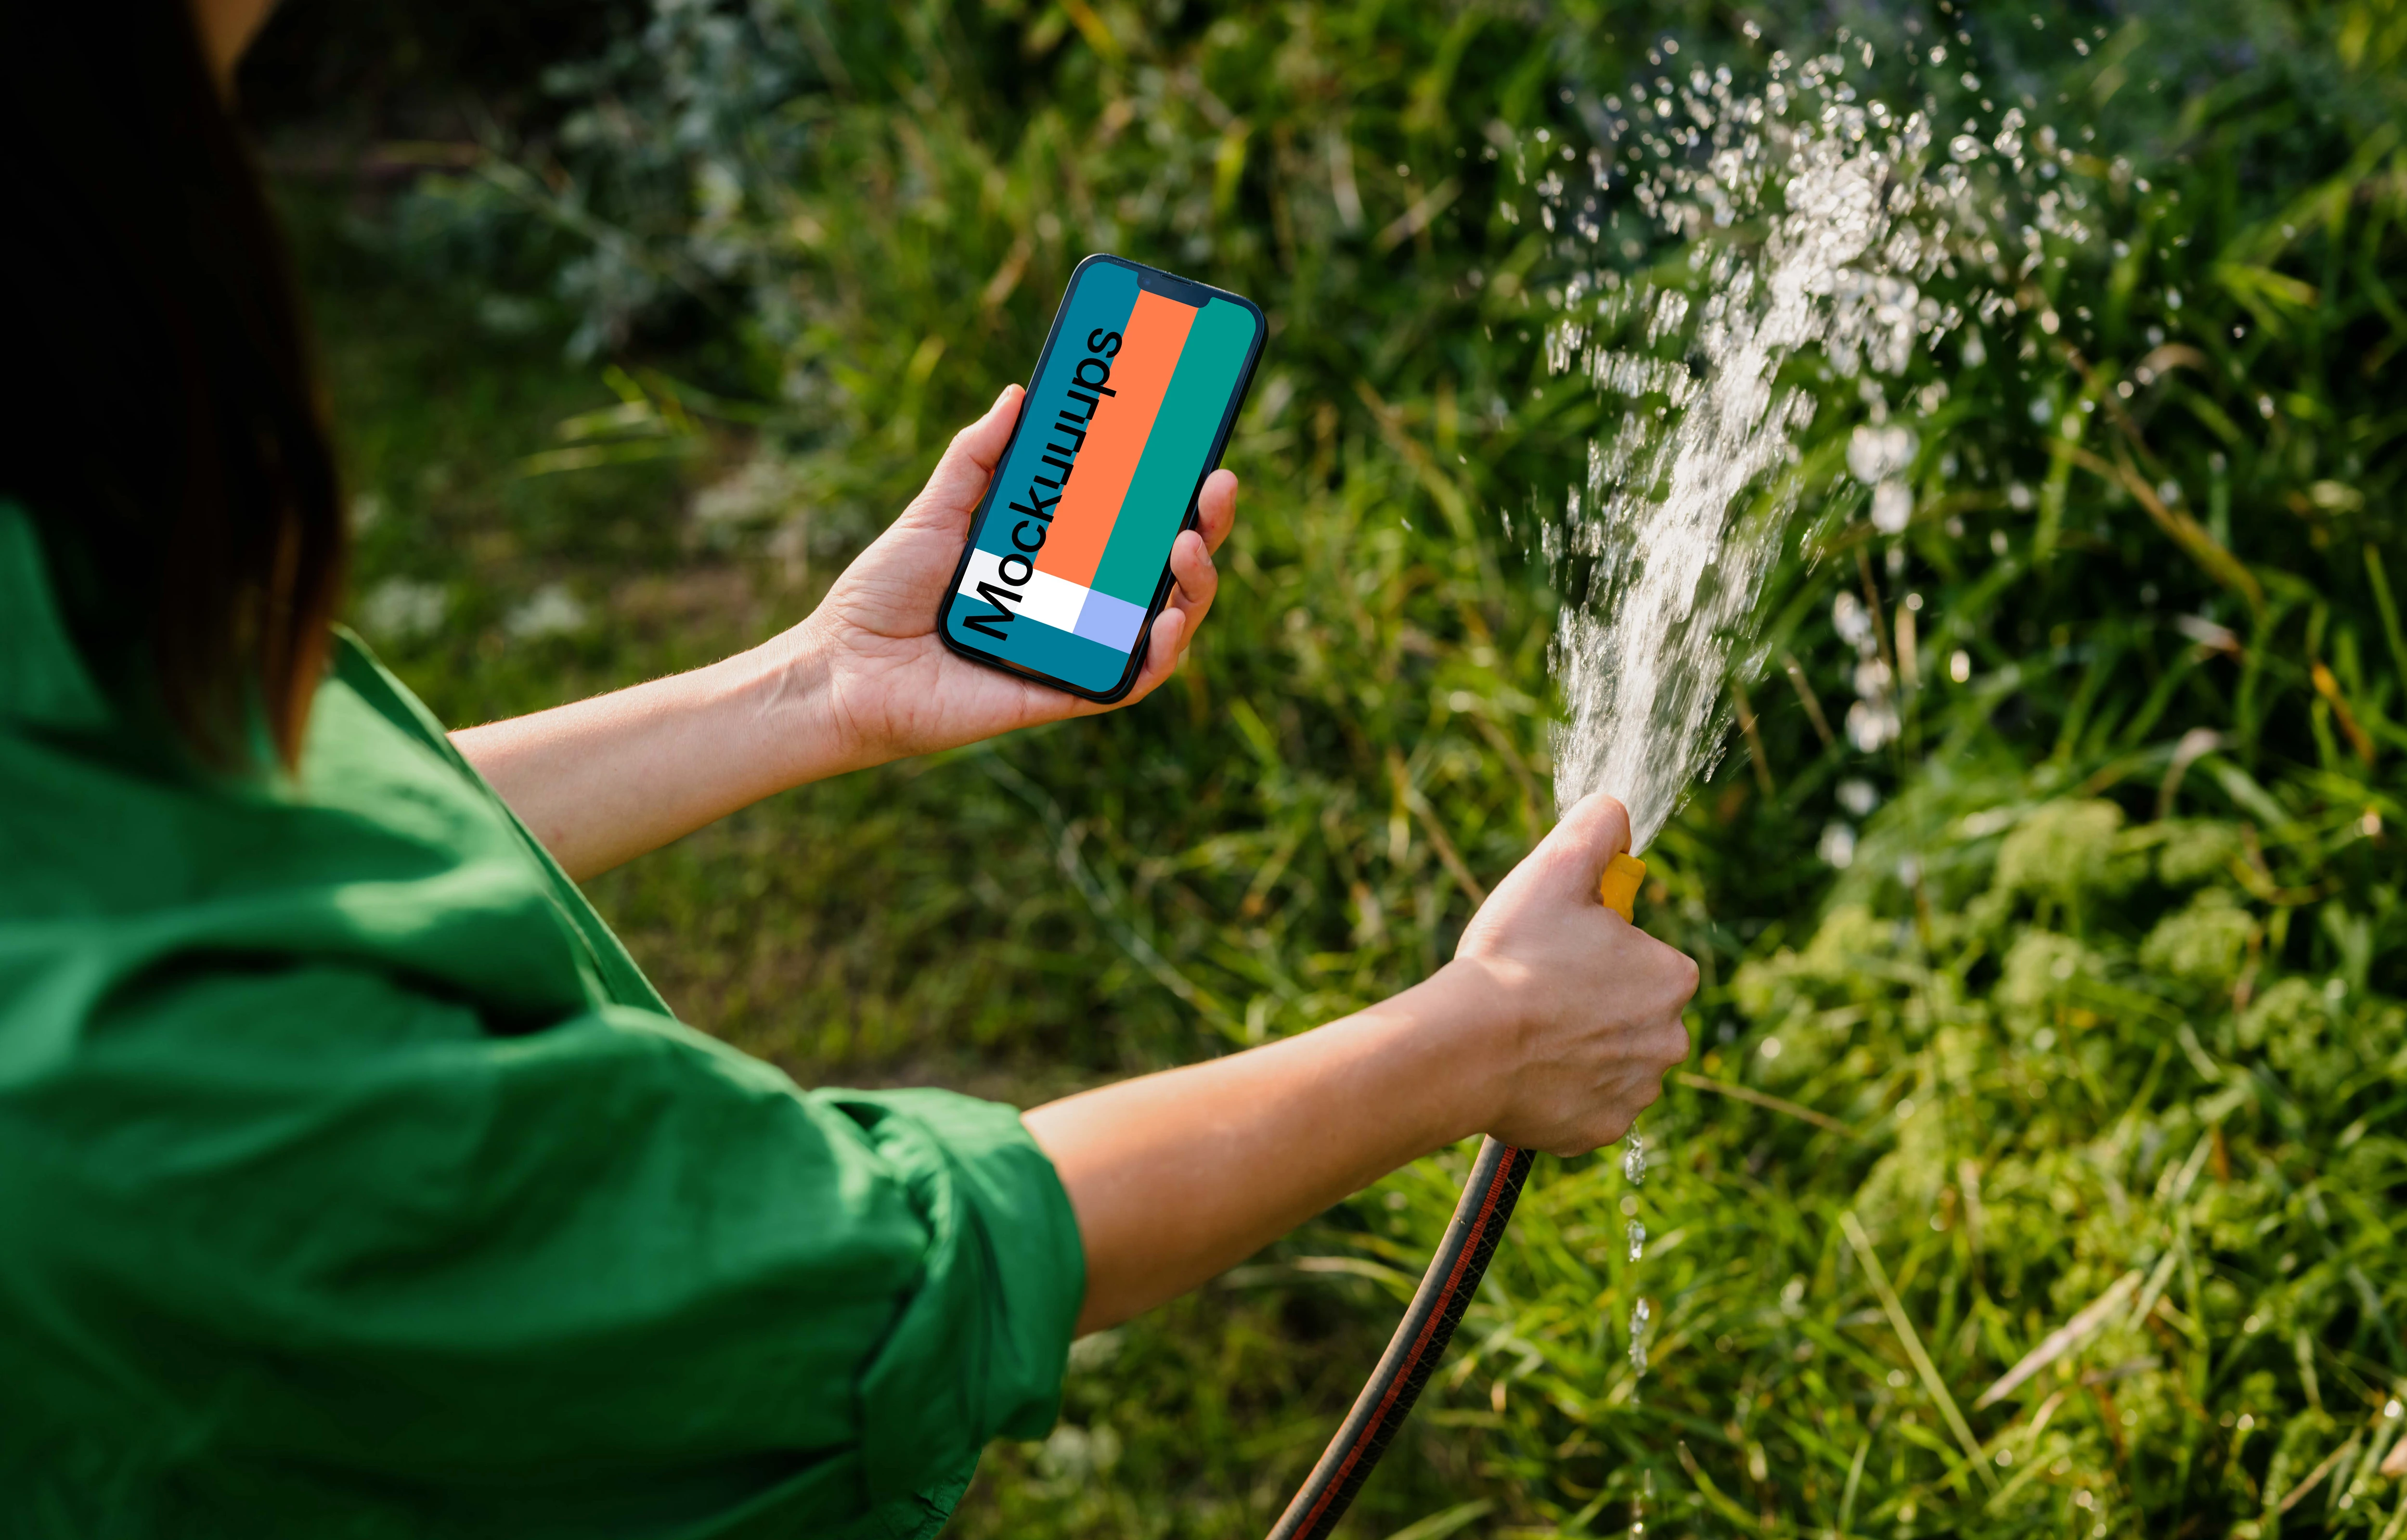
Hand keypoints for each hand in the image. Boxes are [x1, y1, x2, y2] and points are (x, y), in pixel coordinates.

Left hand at [793, 384, 1236, 765]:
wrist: (841, 668)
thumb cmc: (881, 596)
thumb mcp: (934, 513)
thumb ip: (976, 459)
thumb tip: (1018, 395)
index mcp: (1054, 559)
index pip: (1130, 522)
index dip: (1173, 488)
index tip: (1198, 444)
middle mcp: (1075, 604)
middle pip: (1164, 568)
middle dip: (1207, 525)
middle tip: (1217, 483)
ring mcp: (1073, 649)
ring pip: (1165, 624)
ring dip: (1195, 584)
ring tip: (1190, 543)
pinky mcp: (1061, 694)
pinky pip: (1129, 680)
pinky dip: (1158, 653)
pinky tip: (1167, 617)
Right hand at [1446, 794, 1698, 1155]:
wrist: (1468, 1047)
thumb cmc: (1515, 956)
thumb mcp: (1556, 868)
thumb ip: (1598, 827)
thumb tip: (1617, 811)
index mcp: (1672, 978)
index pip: (1648, 958)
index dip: (1601, 950)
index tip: (1560, 950)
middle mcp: (1670, 1041)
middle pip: (1633, 1012)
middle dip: (1594, 1003)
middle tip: (1538, 991)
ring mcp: (1634, 1092)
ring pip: (1611, 1060)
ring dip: (1579, 1047)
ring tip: (1525, 1031)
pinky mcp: (1599, 1131)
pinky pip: (1585, 1104)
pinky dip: (1561, 1091)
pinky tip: (1525, 1071)